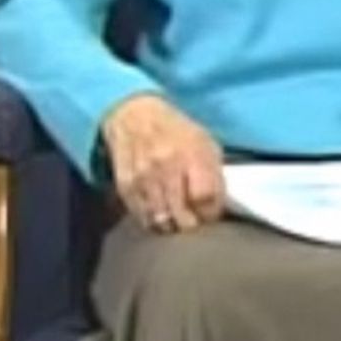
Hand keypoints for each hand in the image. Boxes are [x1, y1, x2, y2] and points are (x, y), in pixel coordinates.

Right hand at [101, 92, 225, 233]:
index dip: (210, 212)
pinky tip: (158, 213)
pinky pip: (141, 216)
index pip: (205, 198)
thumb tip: (215, 209)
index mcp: (192, 154)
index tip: (209, 212)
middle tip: (192, 219)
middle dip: (191, 224)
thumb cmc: (177, 131)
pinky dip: (152, 220)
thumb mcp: (205, 143)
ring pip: (161, 222)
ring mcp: (143, 178)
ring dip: (171, 225)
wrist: (134, 115)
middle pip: (183, 217)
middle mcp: (166, 167)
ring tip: (175, 219)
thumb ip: (214, 175)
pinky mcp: (125, 185)